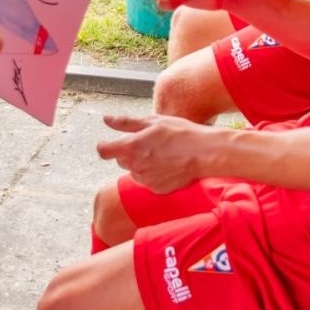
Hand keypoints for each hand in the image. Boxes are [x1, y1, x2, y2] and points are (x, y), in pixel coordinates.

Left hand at [96, 113, 210, 193]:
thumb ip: (126, 122)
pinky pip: (148, 180)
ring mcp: (146, 180)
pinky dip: (154, 173)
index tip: (110, 143)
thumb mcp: (154, 121)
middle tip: (150, 143)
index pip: (103, 151)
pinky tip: (169, 165)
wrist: (205, 153)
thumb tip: (106, 119)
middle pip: (121, 160)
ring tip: (163, 154)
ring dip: (142, 163)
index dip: (105, 146)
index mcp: (132, 147)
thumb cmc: (181, 133)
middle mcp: (135, 166)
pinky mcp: (157, 189)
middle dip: (130, 152)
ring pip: (135, 170)